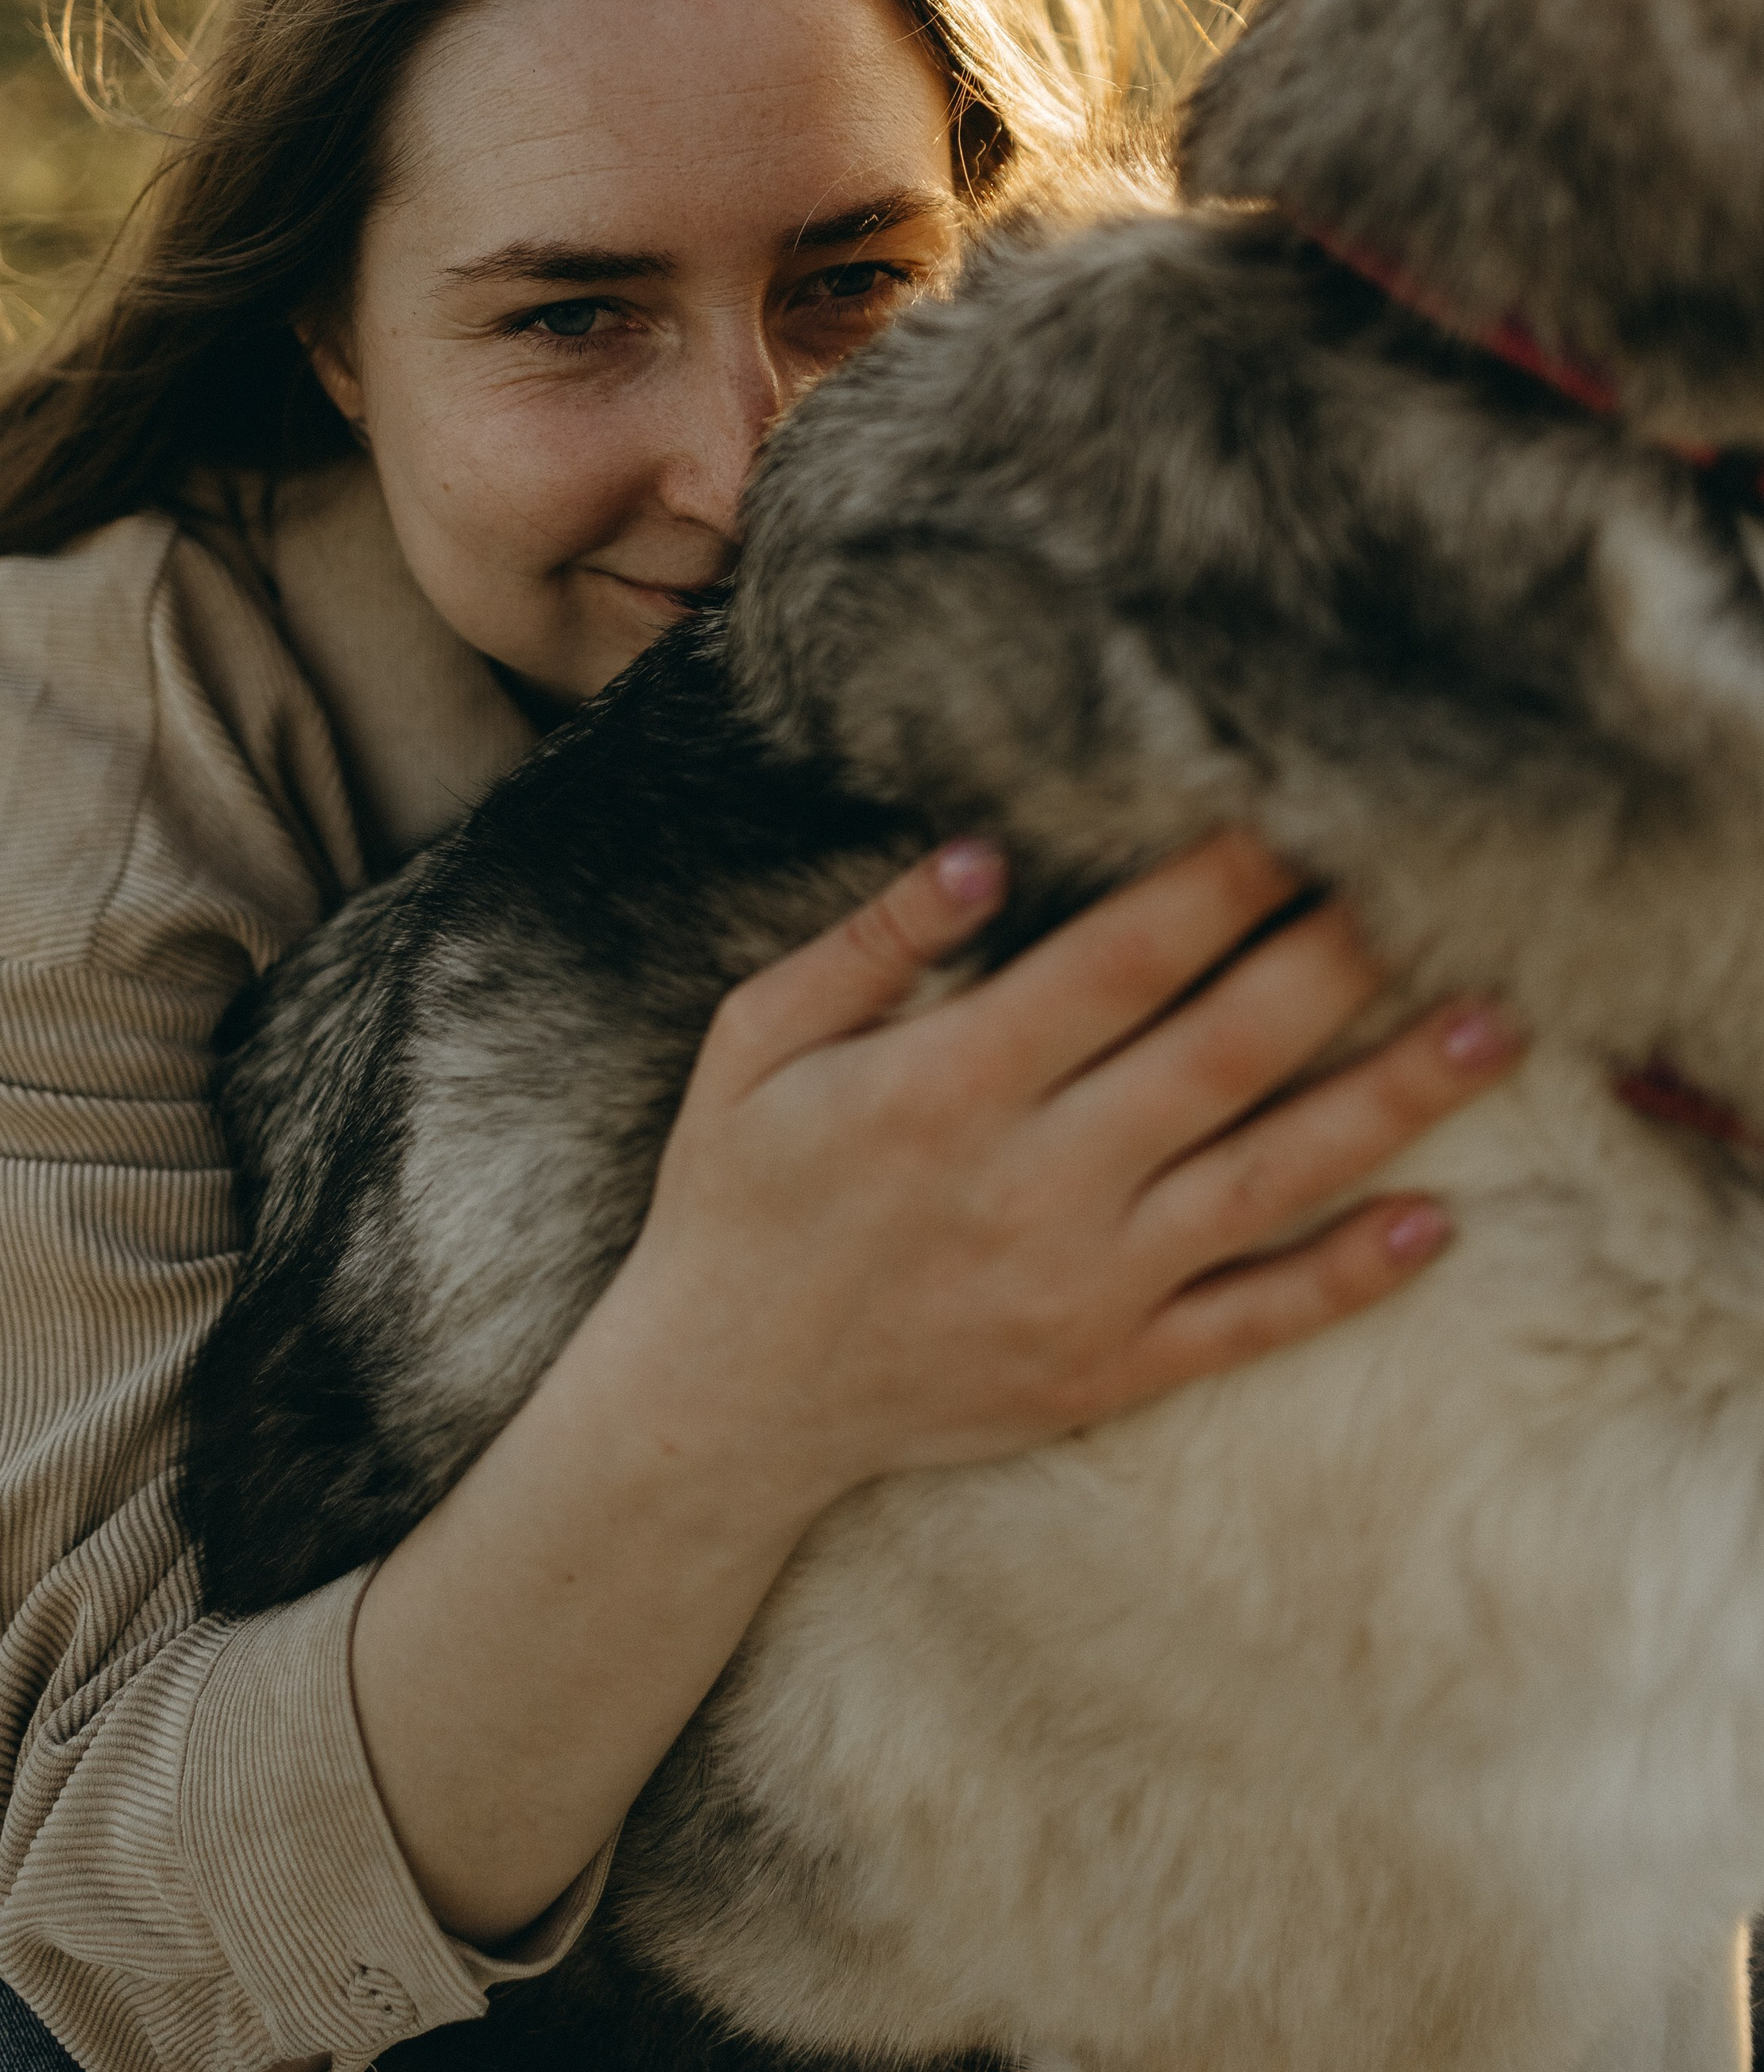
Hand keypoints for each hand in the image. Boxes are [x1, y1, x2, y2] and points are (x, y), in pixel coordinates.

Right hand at [616, 831, 1522, 1515]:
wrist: (726, 1402)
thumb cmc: (737, 1197)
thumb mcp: (754, 1042)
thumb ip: (870, 943)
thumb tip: (985, 854)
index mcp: (945, 1086)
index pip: (1117, 962)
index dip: (1217, 886)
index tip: (1294, 816)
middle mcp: (1031, 1182)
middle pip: (1220, 1053)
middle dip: (1331, 961)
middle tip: (1426, 889)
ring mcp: (1082, 1286)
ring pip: (1266, 1180)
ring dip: (1388, 1101)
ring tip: (1492, 1031)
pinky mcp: (1107, 1369)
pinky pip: (1251, 1322)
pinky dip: (1347, 1275)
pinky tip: (1439, 1223)